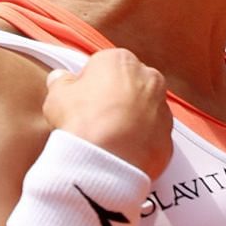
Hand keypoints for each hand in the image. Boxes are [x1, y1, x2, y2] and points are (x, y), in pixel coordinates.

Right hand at [41, 47, 173, 178]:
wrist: (104, 163)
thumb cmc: (82, 122)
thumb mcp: (57, 95)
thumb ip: (60, 82)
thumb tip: (60, 79)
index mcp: (122, 61)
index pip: (105, 65)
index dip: (90, 83)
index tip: (81, 98)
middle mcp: (149, 80)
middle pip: (129, 85)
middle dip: (115, 98)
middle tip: (94, 118)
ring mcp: (162, 109)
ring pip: (144, 110)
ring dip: (130, 120)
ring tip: (107, 138)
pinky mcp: (168, 137)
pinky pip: (151, 136)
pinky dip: (139, 143)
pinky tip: (120, 152)